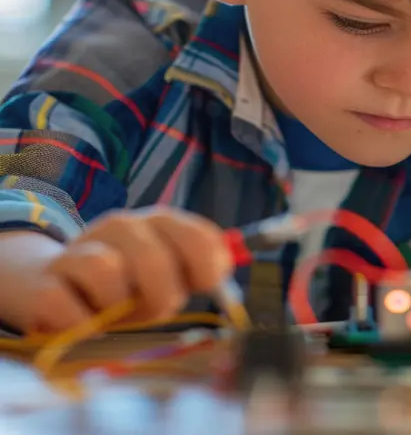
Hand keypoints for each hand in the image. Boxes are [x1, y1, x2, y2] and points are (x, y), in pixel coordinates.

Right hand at [25, 207, 231, 333]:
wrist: (48, 286)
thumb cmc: (124, 287)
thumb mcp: (166, 274)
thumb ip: (200, 268)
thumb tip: (228, 263)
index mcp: (156, 223)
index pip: (197, 235)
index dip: (207, 265)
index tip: (205, 286)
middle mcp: (118, 227)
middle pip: (154, 259)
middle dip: (160, 297)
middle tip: (152, 310)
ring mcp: (77, 251)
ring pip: (108, 273)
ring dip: (118, 308)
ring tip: (112, 314)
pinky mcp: (43, 285)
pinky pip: (69, 308)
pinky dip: (83, 325)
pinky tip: (84, 323)